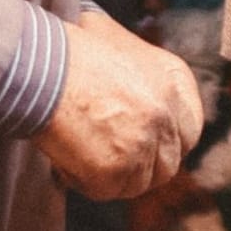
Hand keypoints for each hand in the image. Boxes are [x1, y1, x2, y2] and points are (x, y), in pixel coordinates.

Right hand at [41, 7, 206, 205]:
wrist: (39, 65)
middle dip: (143, 164)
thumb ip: (135, 68)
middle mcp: (167, 116)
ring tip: (83, 153)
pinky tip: (66, 158)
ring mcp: (143, 147)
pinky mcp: (115, 171)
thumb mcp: (116, 40)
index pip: (191, 128)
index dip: (167, 140)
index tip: (147, 143)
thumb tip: (128, 85)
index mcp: (173, 80)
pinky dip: (82, 180)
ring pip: (138, 182)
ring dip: (114, 175)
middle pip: (168, 162)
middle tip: (112, 156)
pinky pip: (104, 190)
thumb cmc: (67, 49)